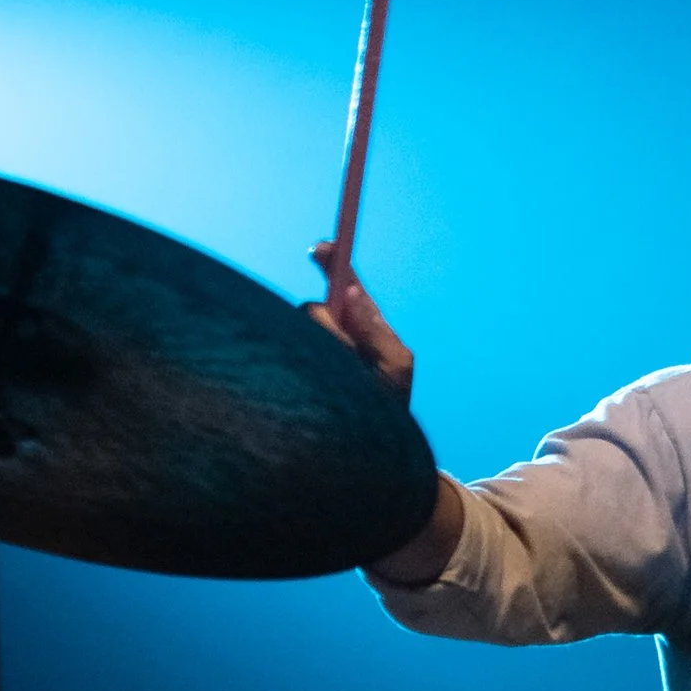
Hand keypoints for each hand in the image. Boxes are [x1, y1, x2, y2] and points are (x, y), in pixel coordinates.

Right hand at [307, 242, 414, 402]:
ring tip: (348, 377)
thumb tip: (351, 295)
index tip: (324, 248)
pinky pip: (296, 347)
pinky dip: (312, 360)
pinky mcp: (298, 364)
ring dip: (327, 347)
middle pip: (318, 307)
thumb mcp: (394, 364)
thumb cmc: (388, 402)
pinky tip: (328, 379)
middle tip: (345, 347)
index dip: (335, 263)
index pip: (347, 286)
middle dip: (328, 322)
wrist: (371, 443)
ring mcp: (315, 347)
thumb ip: (374, 330)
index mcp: (362, 324)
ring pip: (307, 328)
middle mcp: (335, 330)